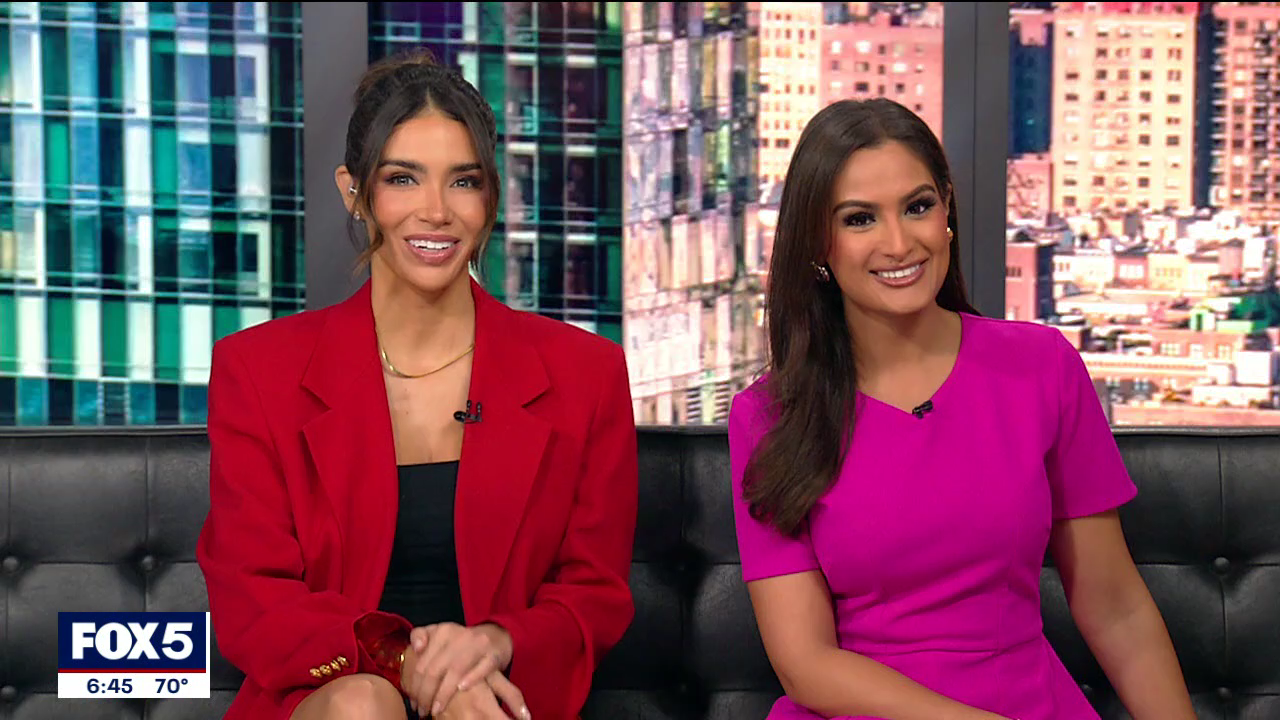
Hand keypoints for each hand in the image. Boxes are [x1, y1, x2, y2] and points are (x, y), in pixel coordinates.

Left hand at [400, 623, 517, 717]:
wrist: (496, 635)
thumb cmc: (460, 641)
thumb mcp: (439, 633)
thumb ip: (420, 636)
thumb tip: (415, 649)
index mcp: (442, 632)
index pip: (422, 664)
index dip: (414, 686)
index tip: (413, 701)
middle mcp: (459, 637)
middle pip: (435, 670)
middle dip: (425, 695)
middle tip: (422, 710)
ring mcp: (478, 645)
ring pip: (455, 672)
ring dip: (443, 695)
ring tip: (435, 710)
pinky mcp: (494, 655)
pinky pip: (482, 669)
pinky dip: (471, 680)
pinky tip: (461, 690)